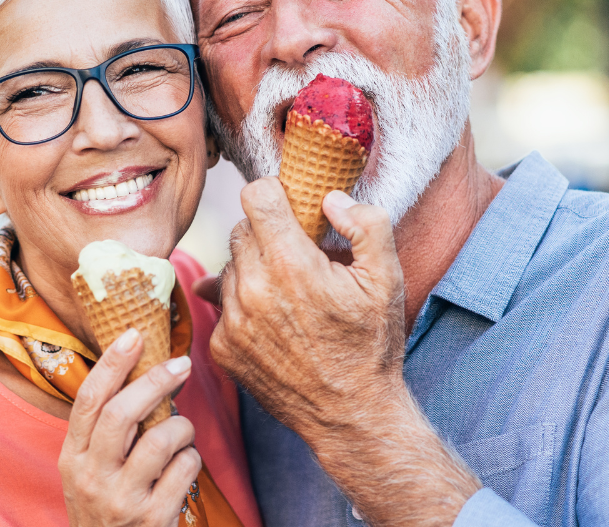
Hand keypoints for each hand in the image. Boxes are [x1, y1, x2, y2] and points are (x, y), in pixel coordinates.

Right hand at [60, 329, 201, 526]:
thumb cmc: (104, 508)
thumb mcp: (88, 471)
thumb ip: (106, 433)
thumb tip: (142, 374)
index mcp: (72, 458)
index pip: (89, 400)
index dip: (112, 363)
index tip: (134, 334)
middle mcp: (91, 477)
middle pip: (123, 413)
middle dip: (155, 381)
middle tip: (181, 364)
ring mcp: (121, 499)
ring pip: (161, 440)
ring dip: (182, 426)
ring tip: (182, 430)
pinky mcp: (152, 518)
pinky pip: (184, 469)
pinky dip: (191, 458)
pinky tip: (184, 463)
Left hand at [213, 179, 407, 427]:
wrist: (350, 414)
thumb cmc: (371, 345)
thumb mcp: (387, 279)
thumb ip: (366, 224)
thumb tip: (329, 197)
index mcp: (291, 265)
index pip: (256, 196)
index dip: (275, 194)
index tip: (289, 206)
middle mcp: (252, 290)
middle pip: (241, 230)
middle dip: (268, 235)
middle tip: (298, 258)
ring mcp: (232, 321)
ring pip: (230, 267)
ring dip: (254, 271)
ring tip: (290, 296)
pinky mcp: (222, 347)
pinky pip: (222, 305)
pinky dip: (243, 306)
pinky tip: (275, 323)